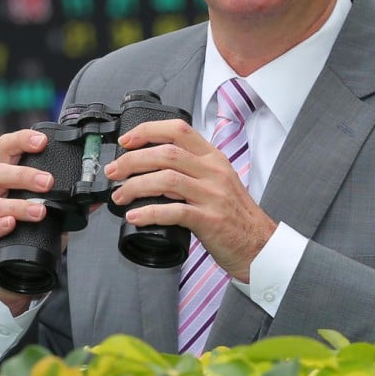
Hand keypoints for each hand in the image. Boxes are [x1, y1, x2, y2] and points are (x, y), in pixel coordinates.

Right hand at [0, 129, 53, 310]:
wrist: (11, 259)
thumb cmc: (28, 225)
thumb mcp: (48, 209)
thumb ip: (69, 202)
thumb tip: (95, 196)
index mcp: (10, 176)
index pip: (8, 148)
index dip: (22, 140)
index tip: (42, 141)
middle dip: (23, 175)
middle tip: (47, 182)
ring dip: (16, 205)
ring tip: (39, 211)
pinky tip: (11, 224)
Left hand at [103, 119, 276, 281]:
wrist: (260, 245)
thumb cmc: (235, 215)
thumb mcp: (217, 181)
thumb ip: (191, 169)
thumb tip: (151, 167)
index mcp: (213, 158)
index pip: (179, 130)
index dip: (148, 131)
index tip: (126, 141)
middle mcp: (213, 172)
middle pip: (166, 153)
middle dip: (132, 161)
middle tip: (114, 172)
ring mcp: (213, 196)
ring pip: (166, 179)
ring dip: (135, 186)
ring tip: (119, 196)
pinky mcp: (210, 220)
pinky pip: (174, 212)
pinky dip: (149, 213)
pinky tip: (135, 216)